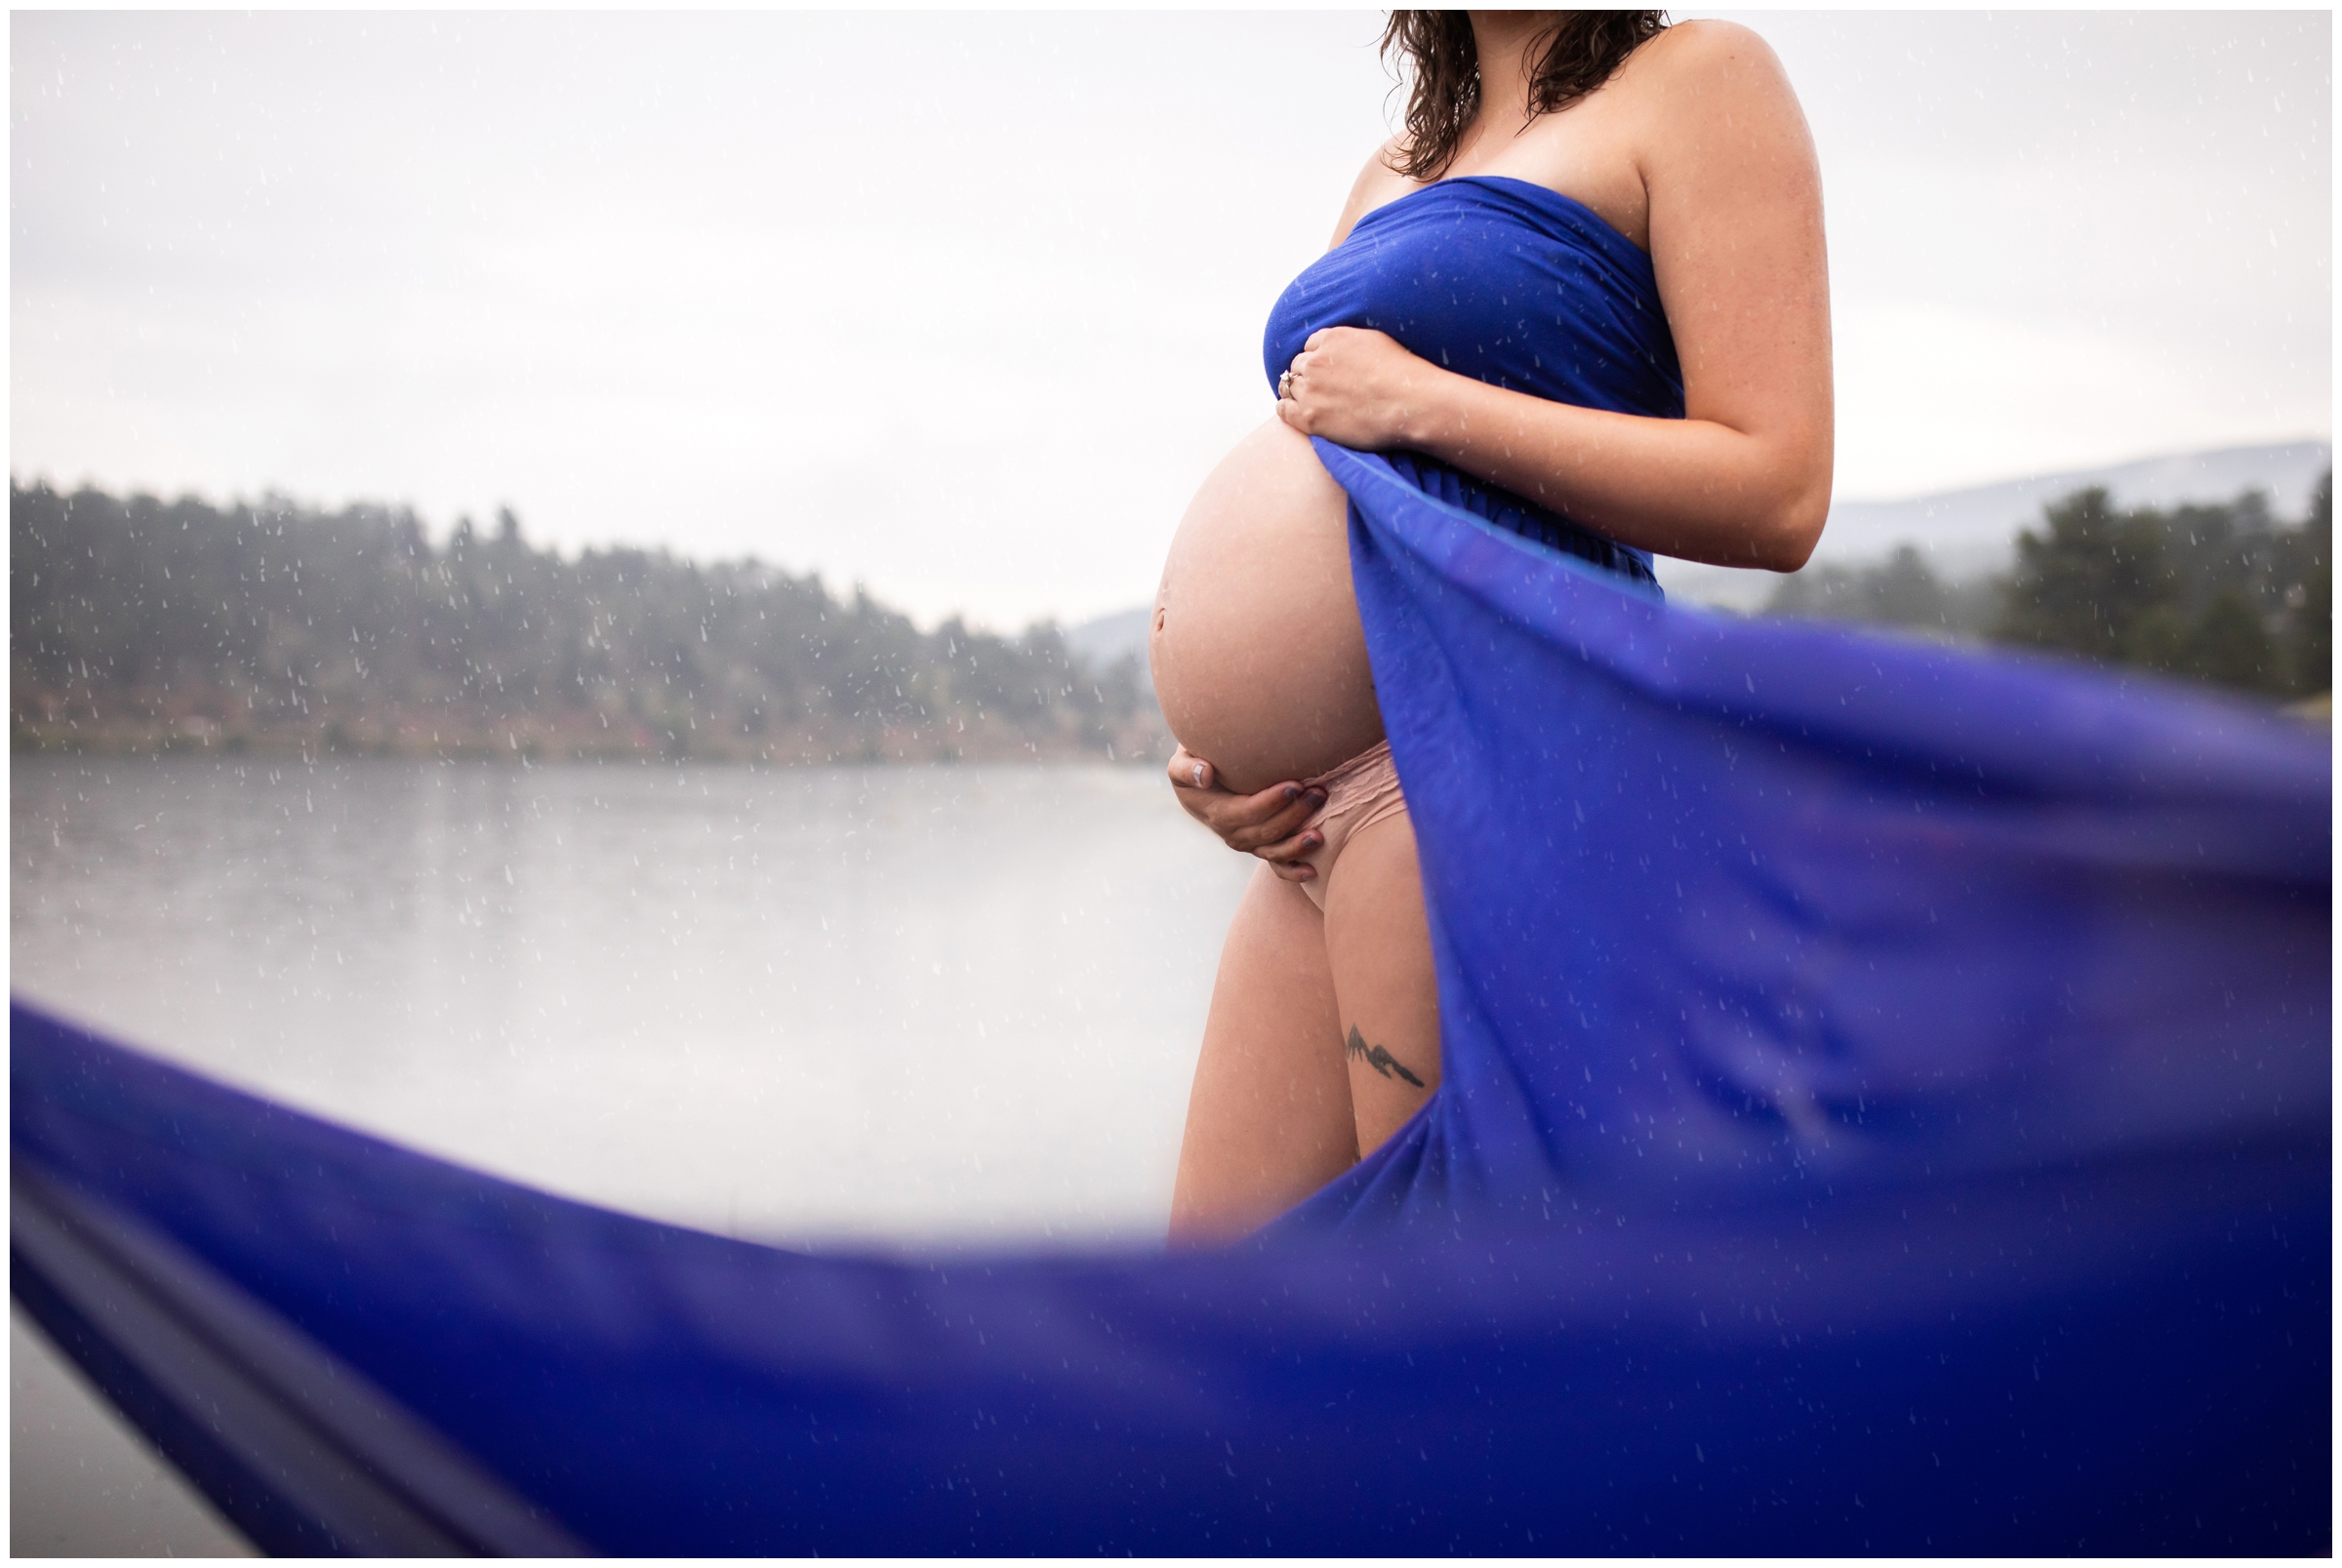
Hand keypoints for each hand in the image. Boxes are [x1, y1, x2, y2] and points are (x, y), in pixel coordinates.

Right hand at [1166, 746, 1326, 883]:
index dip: (1270, 803)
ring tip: (1319, 835)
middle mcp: (1232, 833)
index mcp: (1216, 812)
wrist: (1202, 782)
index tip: (1294, 786)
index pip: (1246, 812)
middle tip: (1319, 793)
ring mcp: (1248, 843)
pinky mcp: (1260, 846)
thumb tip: (1205, 775)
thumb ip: (1187, 768)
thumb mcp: (1180, 762)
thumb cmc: (1196, 763)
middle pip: (1266, 831)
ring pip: (1273, 852)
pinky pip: (1275, 865)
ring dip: (1297, 846)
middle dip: (1294, 815)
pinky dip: (1292, 871)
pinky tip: (1312, 871)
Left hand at [1275, 326, 1439, 449]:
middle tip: (1322, 389)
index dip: (1319, 359)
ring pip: (1290, 387)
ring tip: (1311, 402)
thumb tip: (1342, 349)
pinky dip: (1286, 409)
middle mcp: (1316, 361)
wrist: (1412, 404)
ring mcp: (1310, 390)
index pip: (1311, 346)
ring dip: (1297, 392)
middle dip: (1308, 375)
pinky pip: (1284, 410)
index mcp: (1332, 339)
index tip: (1327, 371)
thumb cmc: (1405, 374)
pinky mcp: (1309, 418)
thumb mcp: (1377, 341)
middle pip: (1298, 365)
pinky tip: (1294, 412)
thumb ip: (1351, 343)